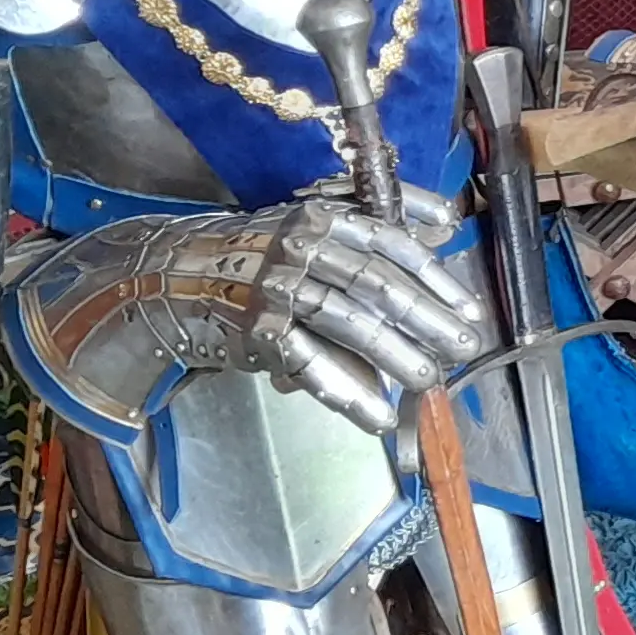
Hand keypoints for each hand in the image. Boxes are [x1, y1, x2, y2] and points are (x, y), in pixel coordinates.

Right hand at [11, 204, 487, 436]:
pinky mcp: (255, 330)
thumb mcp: (309, 227)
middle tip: (464, 346)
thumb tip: (439, 232)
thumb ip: (369, 232)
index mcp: (319, 217)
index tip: (467, 305)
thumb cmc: (255, 256)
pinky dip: (348, 393)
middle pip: (375, 283)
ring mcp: (275, 287)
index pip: (387, 242)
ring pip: (349, 323)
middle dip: (427, 318)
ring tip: (429, 380)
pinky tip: (379, 417)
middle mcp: (298, 246)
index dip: (432, 275)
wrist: (167, 278)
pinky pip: (311, 365)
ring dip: (395, 356)